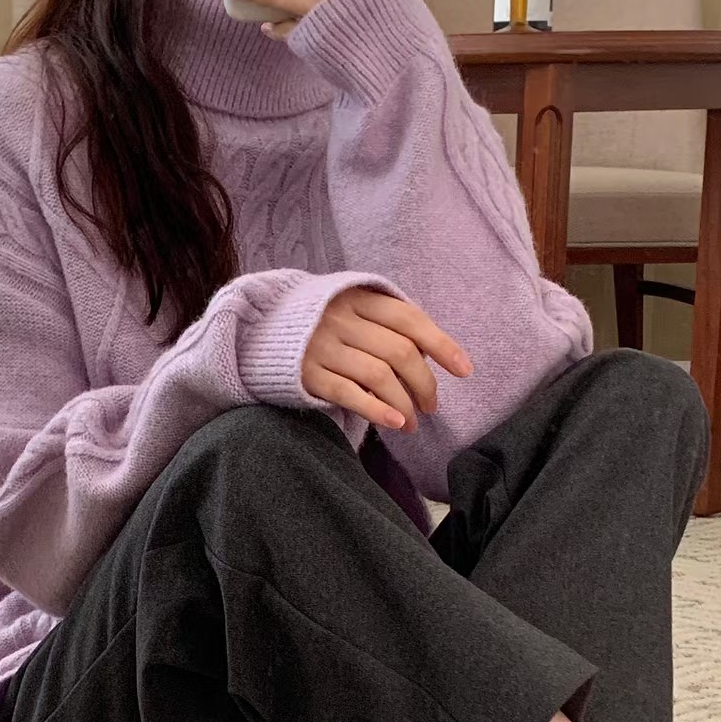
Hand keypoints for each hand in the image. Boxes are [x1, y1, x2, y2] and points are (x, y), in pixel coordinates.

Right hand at [302, 289, 472, 433]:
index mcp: (358, 298)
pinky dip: (376, 409)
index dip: (441, 345)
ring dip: (404, 402)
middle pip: (399, 352)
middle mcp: (341, 319)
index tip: (464, 370)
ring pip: (378, 374)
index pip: (410, 319)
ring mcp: (322, 347)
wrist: (256, 329)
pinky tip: (394, 422)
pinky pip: (348, 393)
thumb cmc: (316, 324)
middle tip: (432, 406)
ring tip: (413, 423)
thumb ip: (382, 322)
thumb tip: (430, 354)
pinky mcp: (306, 374)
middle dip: (424, 383)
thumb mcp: (348, 308)